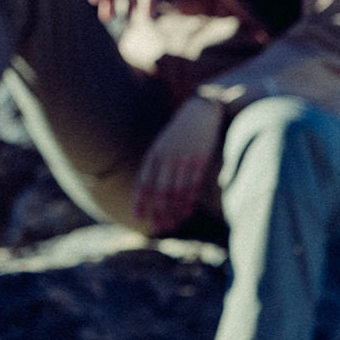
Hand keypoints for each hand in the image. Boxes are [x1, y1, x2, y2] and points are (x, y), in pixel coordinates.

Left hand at [134, 97, 222, 233]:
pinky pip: (193, 185)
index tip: (138, 218)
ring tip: (172, 224)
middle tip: (157, 227)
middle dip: (158, 211)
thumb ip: (157, 164)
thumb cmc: (180, 132)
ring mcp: (184, 158)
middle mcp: (167, 157)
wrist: (201, 112)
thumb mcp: (164, 145)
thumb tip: (150, 189)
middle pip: (160, 190)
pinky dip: (189, 200)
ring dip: (174, 210)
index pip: (144, 182)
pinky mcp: (200, 159)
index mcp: (154, 153)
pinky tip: (186, 212)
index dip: (140, 201)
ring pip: (177, 190)